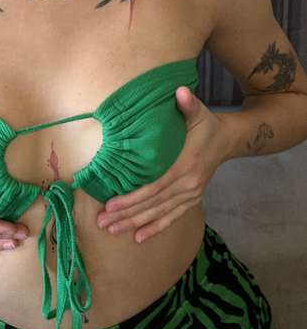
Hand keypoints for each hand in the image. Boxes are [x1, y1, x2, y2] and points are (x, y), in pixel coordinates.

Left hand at [96, 86, 229, 242]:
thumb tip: (180, 91)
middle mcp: (189, 184)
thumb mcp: (199, 112)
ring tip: (112, 230)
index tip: (111, 204)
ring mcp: (191, 194)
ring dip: (135, 224)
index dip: (133, 198)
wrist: (227, 140)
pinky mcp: (191, 199)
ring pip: (160, 214)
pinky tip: (138, 237)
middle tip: (102, 222)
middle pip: (153, 204)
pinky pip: (172, 217)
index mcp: (186, 165)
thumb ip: (188, 103)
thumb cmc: (206, 124)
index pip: (155, 186)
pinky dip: (155, 228)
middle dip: (127, 214)